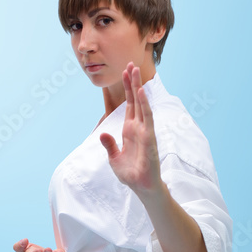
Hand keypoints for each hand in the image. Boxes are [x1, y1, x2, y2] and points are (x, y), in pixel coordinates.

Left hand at [98, 62, 163, 196]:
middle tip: (130, 64)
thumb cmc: (130, 173)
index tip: (124, 73)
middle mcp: (138, 127)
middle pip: (135, 100)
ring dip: (138, 88)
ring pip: (142, 104)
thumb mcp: (114, 158)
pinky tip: (140, 92)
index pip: (129, 105)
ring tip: (135, 71)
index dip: (127, 89)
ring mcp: (145, 131)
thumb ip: (109, 145)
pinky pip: (147, 118)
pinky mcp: (149, 138)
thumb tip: (102, 133)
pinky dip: (144, 105)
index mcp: (130, 130)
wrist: (141, 187)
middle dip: (132, 82)